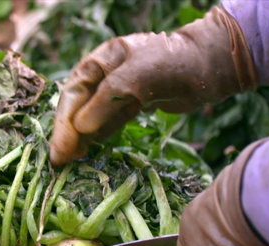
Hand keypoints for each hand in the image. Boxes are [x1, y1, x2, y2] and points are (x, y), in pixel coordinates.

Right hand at [50, 6, 256, 165]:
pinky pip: (109, 122)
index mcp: (100, 60)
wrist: (208, 66)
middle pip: (78, 106)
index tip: (60, 148)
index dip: (64, 122)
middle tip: (60, 161)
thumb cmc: (170, 64)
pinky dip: (97, 136)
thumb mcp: (134, 79)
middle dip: (67, 133)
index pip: (73, 92)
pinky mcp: (133, 104)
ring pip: (91, 116)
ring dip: (79, 138)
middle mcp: (105, 75)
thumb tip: (79, 128)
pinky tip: (88, 150)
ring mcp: (119, 90)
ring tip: (70, 161)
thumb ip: (104, 102)